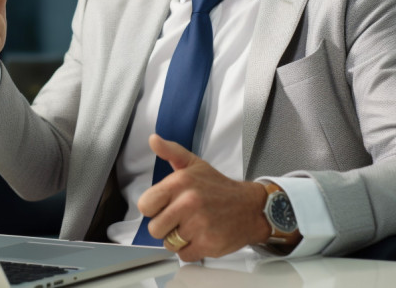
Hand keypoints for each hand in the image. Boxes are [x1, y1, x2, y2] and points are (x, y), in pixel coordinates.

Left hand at [136, 134, 270, 260]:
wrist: (250, 207)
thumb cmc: (218, 187)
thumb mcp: (194, 164)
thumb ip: (171, 152)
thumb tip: (153, 139)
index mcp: (180, 182)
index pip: (145, 205)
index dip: (153, 208)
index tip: (165, 206)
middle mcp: (188, 202)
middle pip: (154, 228)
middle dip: (165, 226)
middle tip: (180, 218)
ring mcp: (199, 225)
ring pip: (169, 243)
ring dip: (179, 239)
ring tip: (193, 226)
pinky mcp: (208, 243)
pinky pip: (184, 255)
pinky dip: (191, 250)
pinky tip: (201, 236)